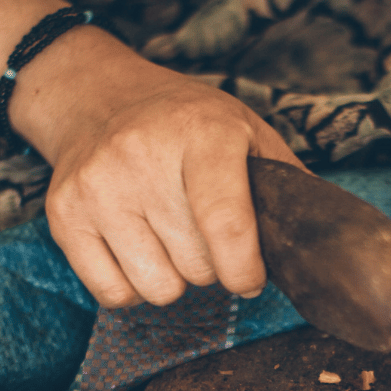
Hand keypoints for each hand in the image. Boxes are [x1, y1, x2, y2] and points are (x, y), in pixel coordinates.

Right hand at [0, 0, 305, 309]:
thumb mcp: (246, 132)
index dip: (244, 270)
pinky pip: (114, 294)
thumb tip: (325, 243)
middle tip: (200, 232)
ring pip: (158, 289)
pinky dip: (132, 286)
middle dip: (210, 265)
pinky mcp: (65, 215)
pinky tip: (136, 248)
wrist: (96, 96)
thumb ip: (286, 185)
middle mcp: (142, 154)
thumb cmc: (185, 125)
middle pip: (197, 268)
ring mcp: (97, 186)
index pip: (226, 225)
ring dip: (173, 277)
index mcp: (203, 132)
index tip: (249, 279)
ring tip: (167, 236)